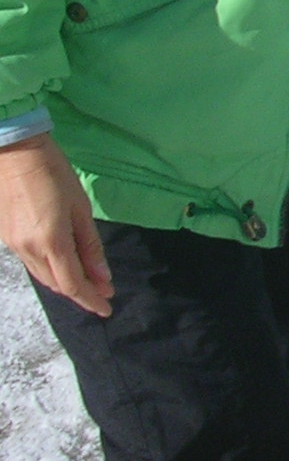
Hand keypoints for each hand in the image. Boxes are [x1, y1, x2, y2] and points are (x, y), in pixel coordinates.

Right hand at [0, 133, 112, 316]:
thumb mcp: (80, 208)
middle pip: (56, 283)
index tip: (107, 308)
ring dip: (65, 282)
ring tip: (88, 282)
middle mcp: (29, 249)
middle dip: (81, 292)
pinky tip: (64, 264)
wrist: (14, 152)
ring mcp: (14, 244)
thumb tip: (103, 278)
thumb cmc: (54, 174)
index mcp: (51, 242)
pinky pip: (31, 262)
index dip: (91, 300)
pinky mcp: (6, 237)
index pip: (73, 284)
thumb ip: (90, 246)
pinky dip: (50, 269)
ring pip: (42, 275)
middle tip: (103, 293)